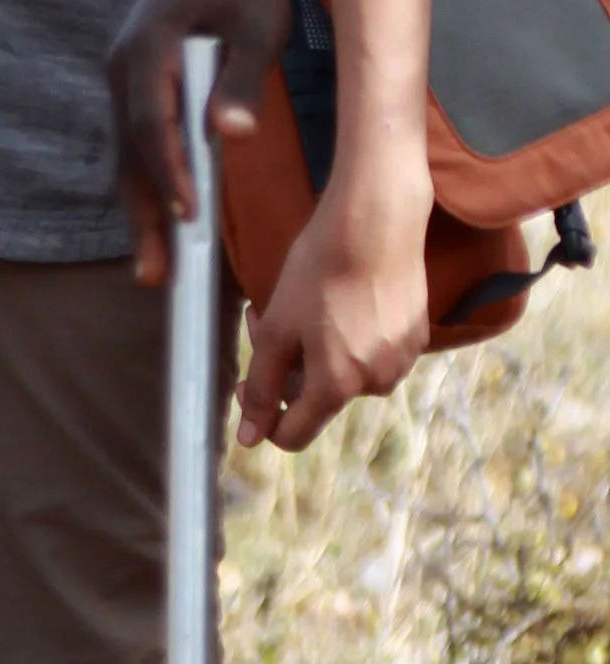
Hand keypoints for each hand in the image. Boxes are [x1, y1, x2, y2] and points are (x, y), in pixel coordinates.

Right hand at [109, 0, 290, 285]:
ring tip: (152, 268)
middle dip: (142, 214)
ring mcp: (122, 76)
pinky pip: (135, 140)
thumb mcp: (258, 22)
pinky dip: (146, 181)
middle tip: (154, 274)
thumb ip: (241, 78)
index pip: (152, 123)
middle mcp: (123, 66)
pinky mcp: (133, 84)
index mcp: (149, 47)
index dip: (168, 173)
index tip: (187, 217)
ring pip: (126, 153)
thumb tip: (230, 134)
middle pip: (129, 151)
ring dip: (140, 209)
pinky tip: (158, 220)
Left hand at [236, 153, 432, 451]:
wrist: (376, 222)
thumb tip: (250, 440)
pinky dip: (348, 337)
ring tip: (302, 305)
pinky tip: (340, 300)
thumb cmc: (319, 272)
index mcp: (337, 386)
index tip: (248, 383)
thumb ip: (262, 387)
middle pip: (316, 396)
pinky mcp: (416, 336)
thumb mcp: (277, 330)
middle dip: (285, 366)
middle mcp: (375, 383)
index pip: (295, 434)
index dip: (263, 416)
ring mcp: (400, 360)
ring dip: (315, 350)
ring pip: (345, 372)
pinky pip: (372, 352)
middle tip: (264, 319)